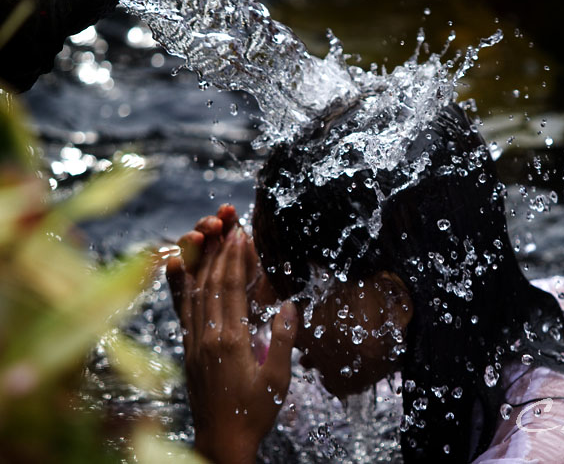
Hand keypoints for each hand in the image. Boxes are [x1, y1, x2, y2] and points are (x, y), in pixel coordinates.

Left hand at [166, 206, 296, 463]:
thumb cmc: (254, 412)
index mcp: (232, 342)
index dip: (235, 258)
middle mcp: (207, 337)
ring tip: (203, 232)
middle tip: (224, 220)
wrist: (221, 441)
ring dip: (199, 259)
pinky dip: (178, 284)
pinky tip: (175, 266)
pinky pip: (181, 309)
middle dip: (217, 249)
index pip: (231, 289)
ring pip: (193, 291)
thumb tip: (290, 305)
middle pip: (210, 283)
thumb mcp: (277, 379)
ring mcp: (194, 342)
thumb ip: (282, 341)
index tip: (240, 232)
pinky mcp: (188, 349)